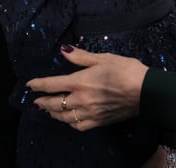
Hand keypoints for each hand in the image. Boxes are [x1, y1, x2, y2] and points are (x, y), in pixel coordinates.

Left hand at [28, 45, 147, 130]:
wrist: (146, 92)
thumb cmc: (126, 70)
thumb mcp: (104, 58)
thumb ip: (82, 57)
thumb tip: (64, 50)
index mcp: (80, 81)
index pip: (52, 85)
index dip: (38, 85)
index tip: (30, 85)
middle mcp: (80, 100)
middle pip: (54, 104)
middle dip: (42, 102)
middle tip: (37, 100)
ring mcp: (88, 113)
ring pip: (63, 117)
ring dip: (53, 113)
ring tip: (48, 110)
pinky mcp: (97, 122)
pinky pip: (77, 125)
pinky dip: (68, 122)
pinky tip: (68, 119)